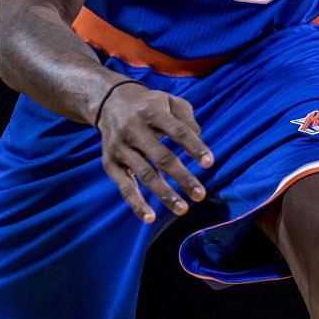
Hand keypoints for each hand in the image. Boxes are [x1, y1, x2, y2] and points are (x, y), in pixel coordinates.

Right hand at [96, 83, 213, 222]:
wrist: (108, 102)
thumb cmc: (148, 105)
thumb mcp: (169, 100)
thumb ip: (187, 118)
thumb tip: (199, 141)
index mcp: (151, 111)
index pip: (177, 131)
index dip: (194, 147)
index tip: (210, 163)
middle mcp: (133, 129)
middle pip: (161, 157)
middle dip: (183, 178)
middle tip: (200, 195)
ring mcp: (120, 147)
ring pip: (144, 175)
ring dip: (164, 194)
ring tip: (183, 209)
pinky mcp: (110, 163)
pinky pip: (124, 186)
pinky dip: (136, 203)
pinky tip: (150, 217)